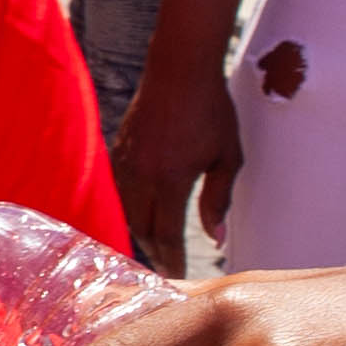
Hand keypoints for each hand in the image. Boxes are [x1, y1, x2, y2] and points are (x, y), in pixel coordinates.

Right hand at [111, 60, 247, 273]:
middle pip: (142, 228)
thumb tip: (216, 237)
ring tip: (153, 244)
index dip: (173, 259)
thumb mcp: (227, 156)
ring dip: (139, 231)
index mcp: (171, 179)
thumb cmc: (211, 109)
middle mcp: (143, 175)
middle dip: (154, 251)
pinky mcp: (118, 150)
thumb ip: (219, 198)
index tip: (177, 276)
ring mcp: (126, 162)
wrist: (179, 68)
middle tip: (166, 266)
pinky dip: (129, 208)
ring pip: (126, 211)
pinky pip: (119, 190)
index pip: (167, 233)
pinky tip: (140, 212)